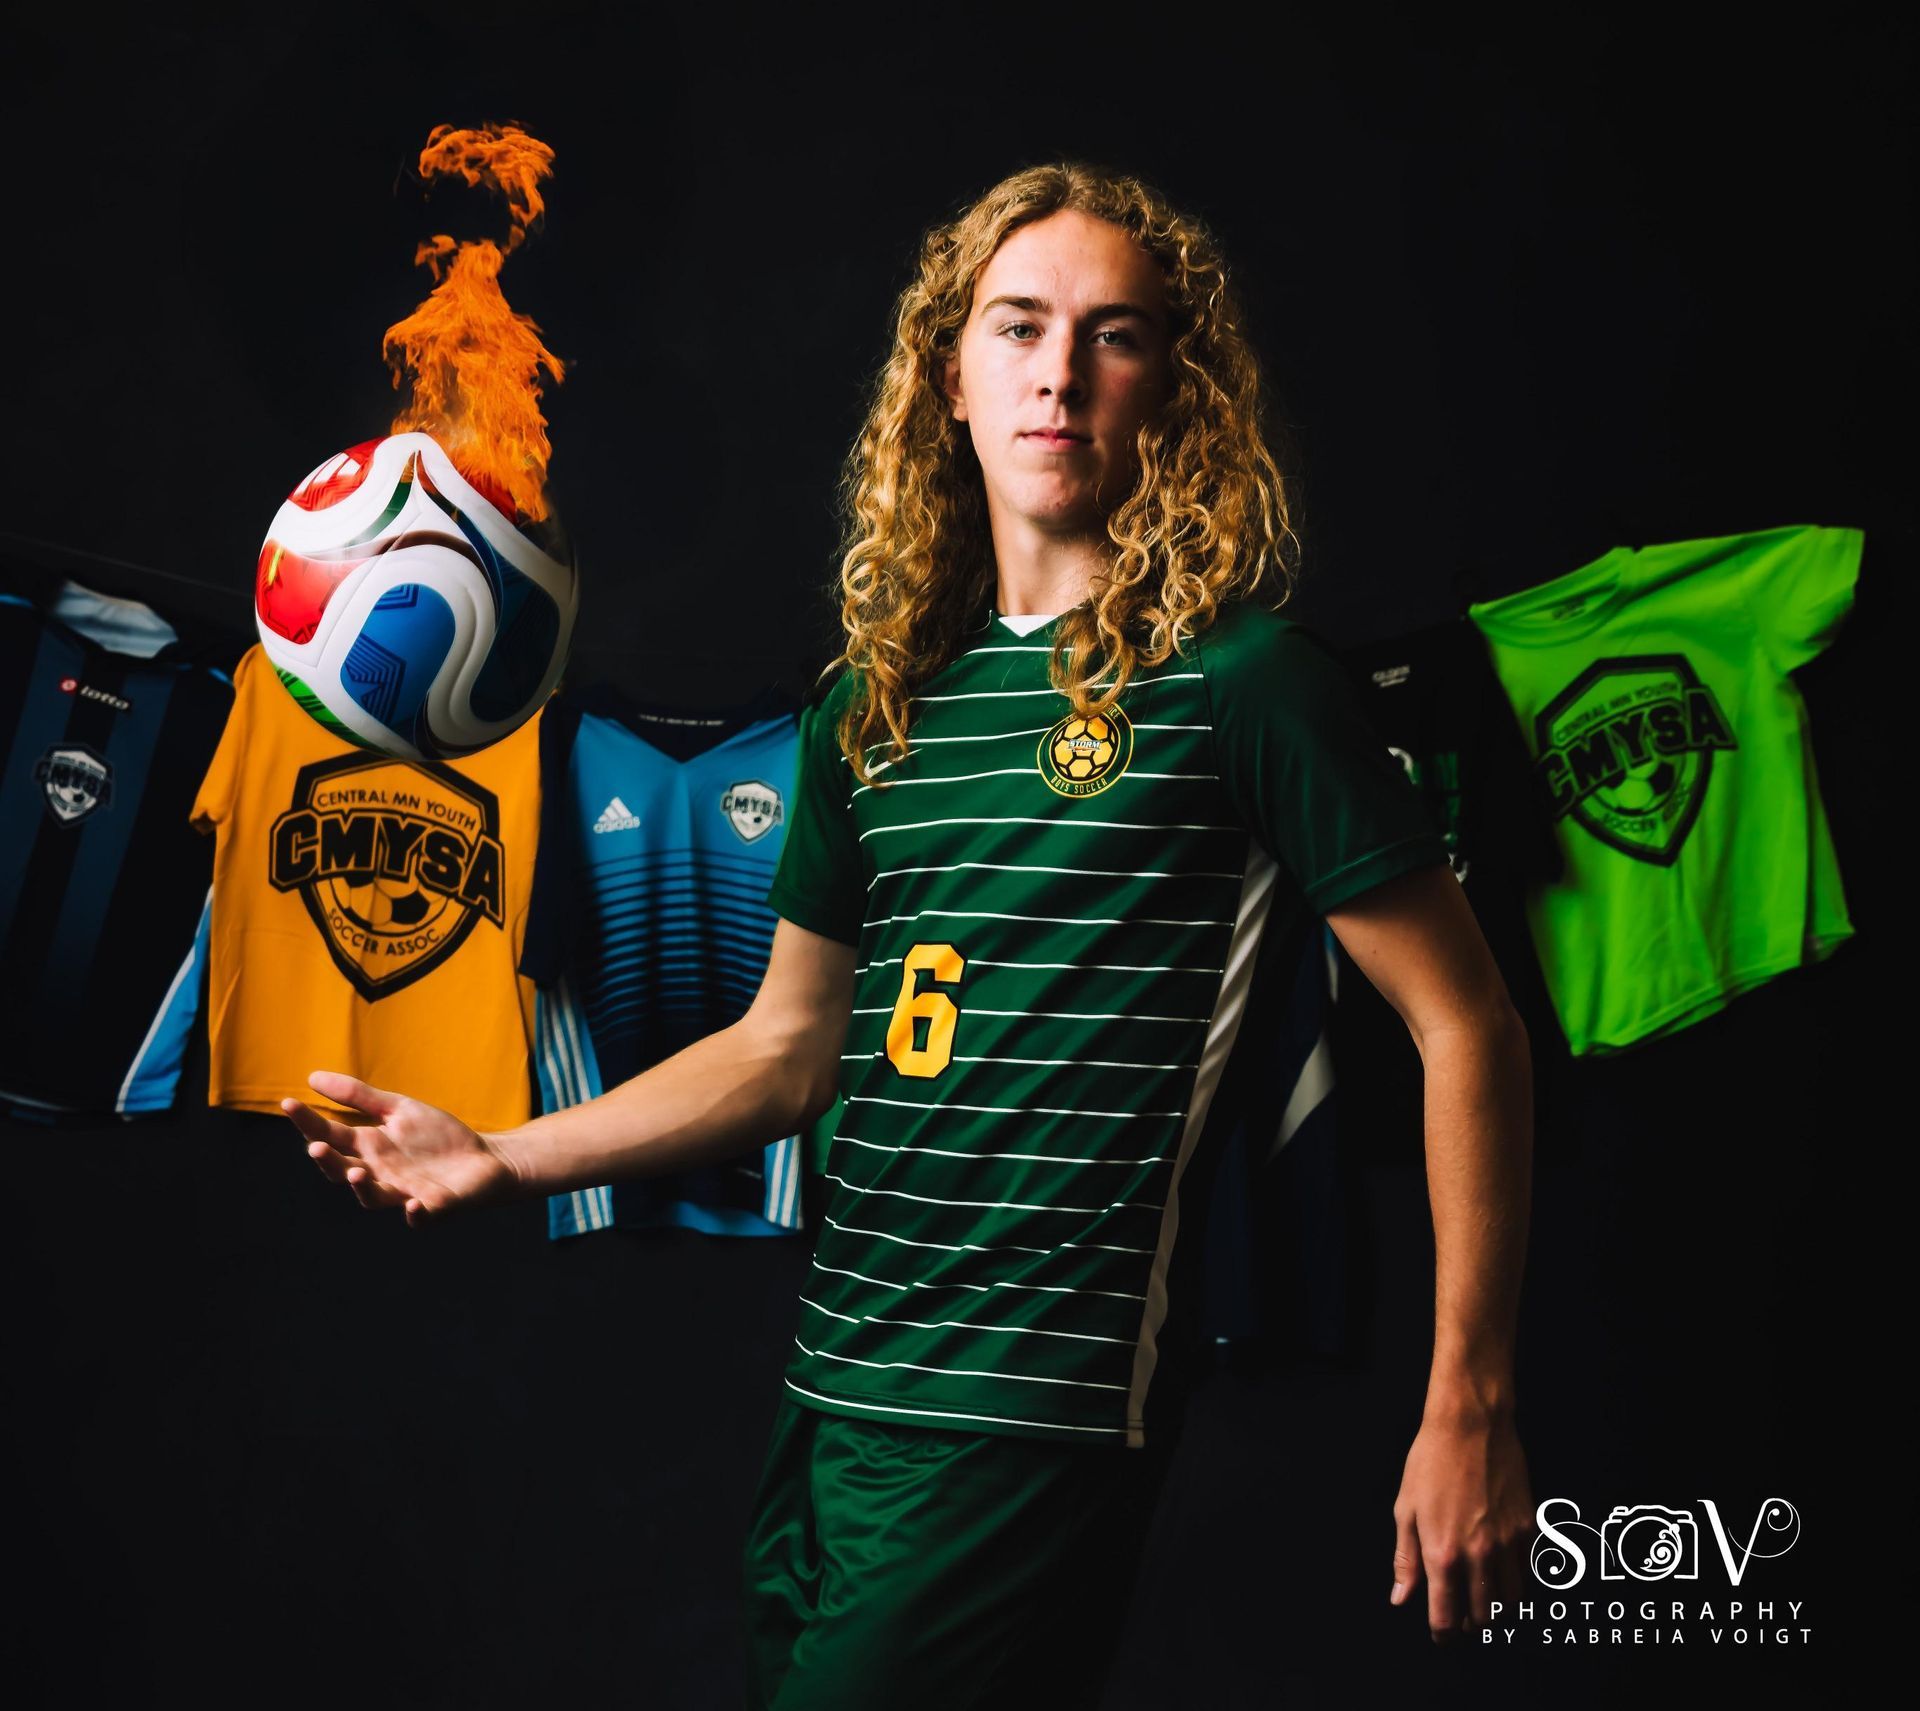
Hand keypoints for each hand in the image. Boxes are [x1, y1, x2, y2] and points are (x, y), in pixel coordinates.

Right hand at [281, 1070, 520, 1227]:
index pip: (330, 1136)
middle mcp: (379, 1174)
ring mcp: (404, 1193)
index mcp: (369, 1148)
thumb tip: (311, 1076)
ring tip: (357, 1173)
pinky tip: (413, 1204)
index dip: (309, 1123)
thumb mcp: (397, 1109)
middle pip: (343, 1172)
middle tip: (316, 1148)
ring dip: (363, 1188)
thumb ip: (359, 1096)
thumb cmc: (436, 1136)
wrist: (484, 1158)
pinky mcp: (435, 1207)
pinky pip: (421, 1217)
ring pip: (374, 1198)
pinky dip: (415, 1215)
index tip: (288, 1103)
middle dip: (329, 1163)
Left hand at [1389, 1405, 1533, 1641]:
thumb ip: (1405, 1559)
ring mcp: (1508, 1544)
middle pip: (1483, 1617)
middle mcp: (1479, 1555)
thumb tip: (1401, 1598)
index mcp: (1443, 1553)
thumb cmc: (1431, 1462)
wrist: (1471, 1425)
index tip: (1441, 1634)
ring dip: (1496, 1609)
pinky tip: (1500, 1572)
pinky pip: (1527, 1573)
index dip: (1443, 1635)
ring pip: (1511, 1603)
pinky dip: (1514, 1583)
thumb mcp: (1405, 1509)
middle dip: (1470, 1625)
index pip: (1447, 1618)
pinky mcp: (1528, 1529)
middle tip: (1461, 1615)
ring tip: (1482, 1599)